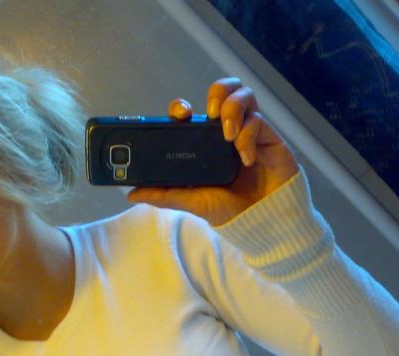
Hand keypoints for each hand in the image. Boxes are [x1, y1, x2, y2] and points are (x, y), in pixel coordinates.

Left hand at [126, 77, 298, 225]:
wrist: (261, 223)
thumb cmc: (228, 209)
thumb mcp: (191, 202)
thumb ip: (163, 195)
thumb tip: (130, 192)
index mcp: (204, 142)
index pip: (191, 113)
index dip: (182, 106)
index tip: (180, 114)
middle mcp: (225, 132)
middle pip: (223, 90)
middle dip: (216, 92)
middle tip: (210, 113)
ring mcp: (249, 132)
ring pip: (244, 95)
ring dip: (234, 107)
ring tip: (227, 133)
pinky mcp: (269, 138)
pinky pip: (259, 121)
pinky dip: (249, 135)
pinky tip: (245, 158)